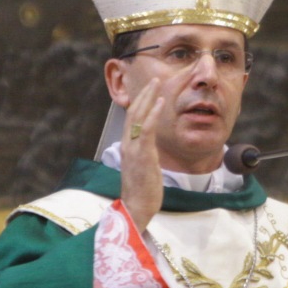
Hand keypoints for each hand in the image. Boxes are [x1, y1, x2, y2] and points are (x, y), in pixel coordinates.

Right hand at [119, 76, 168, 228]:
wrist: (136, 208)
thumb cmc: (142, 192)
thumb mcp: (143, 168)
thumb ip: (145, 154)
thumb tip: (151, 147)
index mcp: (127, 148)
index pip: (131, 119)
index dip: (139, 102)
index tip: (149, 90)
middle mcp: (128, 145)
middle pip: (133, 113)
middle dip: (144, 94)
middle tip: (154, 79)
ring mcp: (133, 149)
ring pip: (138, 116)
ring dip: (148, 97)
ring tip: (157, 83)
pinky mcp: (142, 155)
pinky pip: (146, 129)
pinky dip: (152, 113)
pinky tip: (160, 102)